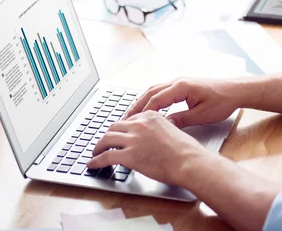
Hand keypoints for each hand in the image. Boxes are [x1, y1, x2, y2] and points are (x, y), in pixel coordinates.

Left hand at [87, 111, 211, 185]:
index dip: (121, 129)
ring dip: (98, 147)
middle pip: (114, 127)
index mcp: (150, 116)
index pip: (128, 120)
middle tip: (104, 142)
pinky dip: (96, 160)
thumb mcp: (172, 129)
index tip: (118, 134)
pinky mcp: (128, 155)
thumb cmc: (186, 150)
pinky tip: (93, 164)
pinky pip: (105, 156)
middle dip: (107, 136)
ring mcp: (133, 139)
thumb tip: (153, 137)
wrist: (188, 160)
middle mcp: (139, 124)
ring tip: (95, 153)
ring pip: (106, 139)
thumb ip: (159, 129)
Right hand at [123, 78, 242, 128]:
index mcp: (182, 87)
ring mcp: (179, 82)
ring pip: (154, 90)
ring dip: (142, 101)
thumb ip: (181, 120)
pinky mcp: (182, 85)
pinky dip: (151, 99)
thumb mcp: (202, 115)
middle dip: (136, 106)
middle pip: (150, 92)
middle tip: (124, 119)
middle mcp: (178, 81)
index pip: (156, 100)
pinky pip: (161, 91)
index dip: (143, 113)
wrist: (235, 90)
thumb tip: (164, 125)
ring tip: (130, 115)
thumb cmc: (222, 101)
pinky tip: (147, 108)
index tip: (133, 123)